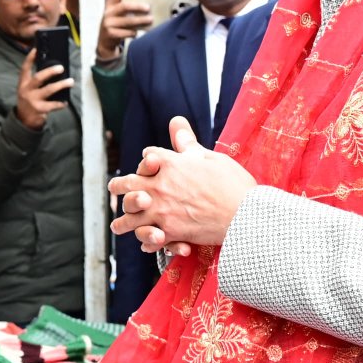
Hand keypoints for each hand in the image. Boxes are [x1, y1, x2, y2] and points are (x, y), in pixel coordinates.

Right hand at [13, 51, 71, 129]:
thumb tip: (54, 71)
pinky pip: (53, 105)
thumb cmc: (29, 101)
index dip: (30, 58)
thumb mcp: (28, 90)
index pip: (25, 68)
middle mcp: (26, 90)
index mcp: (23, 83)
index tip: (36, 49)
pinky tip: (65, 102)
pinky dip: (60, 103)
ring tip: (70, 81)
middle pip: (38, 78)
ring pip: (48, 90)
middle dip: (50, 71)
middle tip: (61, 67)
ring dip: (61, 85)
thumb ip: (37, 82)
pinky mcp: (39, 109)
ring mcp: (33, 100)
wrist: (24, 120)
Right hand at [97, 0, 152, 60]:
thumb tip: (146, 8)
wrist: (104, 41)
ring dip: (141, 20)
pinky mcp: (111, 34)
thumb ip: (127, 10)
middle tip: (148, 8)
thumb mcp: (117, 15)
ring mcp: (108, 24)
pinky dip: (134, 32)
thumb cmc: (116, 25)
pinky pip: (127, 32)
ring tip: (150, 20)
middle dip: (138, 6)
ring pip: (128, 21)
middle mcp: (108, 13)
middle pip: (125, 6)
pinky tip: (136, 33)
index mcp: (110, 5)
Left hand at [108, 117, 255, 255]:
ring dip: (123, 221)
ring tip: (119, 225)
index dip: (148, 160)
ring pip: (130, 217)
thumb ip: (187, 143)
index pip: (147, 157)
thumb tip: (175, 120)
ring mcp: (162, 211)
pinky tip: (144, 243)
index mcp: (169, 164)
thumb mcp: (209, 157)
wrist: (246, 214)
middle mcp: (160, 186)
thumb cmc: (232, 183)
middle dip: (119, 186)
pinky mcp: (170, 232)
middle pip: (127, 184)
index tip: (149, 163)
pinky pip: (149, 239)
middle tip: (116, 188)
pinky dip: (146, 242)